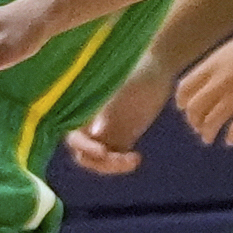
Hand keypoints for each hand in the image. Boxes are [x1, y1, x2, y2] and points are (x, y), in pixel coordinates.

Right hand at [64, 56, 174, 175]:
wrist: (158, 67)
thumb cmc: (137, 69)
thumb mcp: (122, 86)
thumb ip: (109, 106)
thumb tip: (95, 132)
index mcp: (84, 109)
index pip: (74, 136)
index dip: (84, 146)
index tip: (103, 150)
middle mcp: (91, 123)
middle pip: (83, 154)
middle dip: (98, 162)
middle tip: (121, 159)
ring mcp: (107, 131)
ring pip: (99, 160)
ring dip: (111, 166)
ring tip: (134, 159)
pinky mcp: (122, 136)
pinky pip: (115, 158)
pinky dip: (122, 164)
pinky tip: (137, 158)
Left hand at [176, 14, 232, 145]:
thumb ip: (221, 63)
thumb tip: (214, 76)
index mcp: (214, 63)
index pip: (185, 89)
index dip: (182, 101)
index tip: (185, 108)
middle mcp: (220, 81)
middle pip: (194, 109)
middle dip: (194, 121)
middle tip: (199, 126)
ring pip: (211, 123)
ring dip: (208, 134)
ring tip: (210, 138)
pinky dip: (231, 137)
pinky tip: (232, 139)